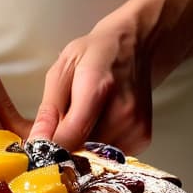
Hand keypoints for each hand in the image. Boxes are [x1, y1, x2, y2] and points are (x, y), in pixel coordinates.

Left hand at [30, 0, 192, 152]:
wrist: (157, 33)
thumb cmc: (105, 43)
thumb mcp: (68, 65)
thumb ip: (51, 107)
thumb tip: (37, 143)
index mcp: (97, 89)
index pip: (65, 142)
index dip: (46, 154)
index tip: (35, 158)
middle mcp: (120, 113)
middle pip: (79, 156)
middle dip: (62, 152)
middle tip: (50, 143)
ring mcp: (136, 128)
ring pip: (96, 159)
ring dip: (81, 148)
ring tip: (75, 125)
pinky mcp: (145, 136)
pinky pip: (113, 155)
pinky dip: (99, 147)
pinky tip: (96, 127)